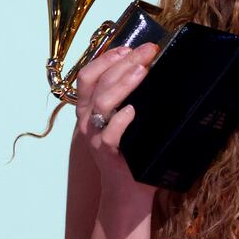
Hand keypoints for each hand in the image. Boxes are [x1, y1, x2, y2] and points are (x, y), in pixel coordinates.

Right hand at [73, 43, 158, 193]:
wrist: (128, 191)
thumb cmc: (132, 151)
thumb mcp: (126, 120)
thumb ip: (129, 98)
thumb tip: (150, 69)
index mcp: (89, 109)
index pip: (88, 75)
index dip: (106, 58)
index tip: (129, 47)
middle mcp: (88, 120)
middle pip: (99, 83)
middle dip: (123, 63)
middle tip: (147, 51)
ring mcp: (95, 137)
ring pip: (101, 103)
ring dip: (122, 84)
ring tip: (142, 71)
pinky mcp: (107, 154)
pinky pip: (109, 134)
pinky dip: (120, 120)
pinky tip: (132, 111)